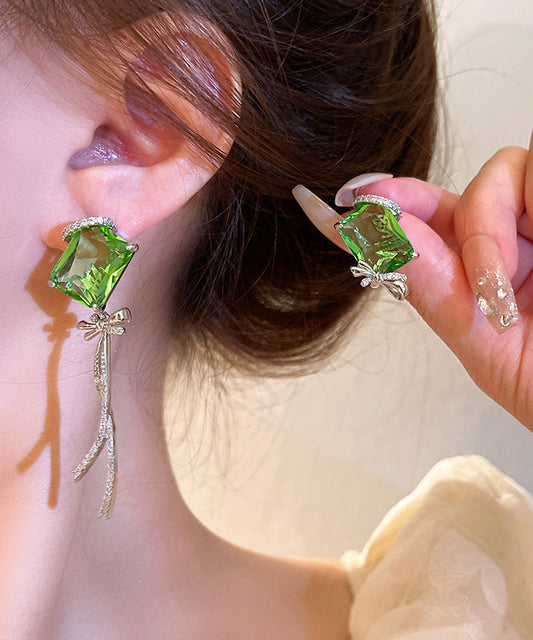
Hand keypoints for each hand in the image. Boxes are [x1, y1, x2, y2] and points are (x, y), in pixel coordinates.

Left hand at [293, 136, 532, 430]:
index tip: (323, 203)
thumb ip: (430, 286)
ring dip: (486, 232)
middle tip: (389, 222)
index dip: (381, 206)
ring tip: (502, 293)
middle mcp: (515, 243)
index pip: (427, 226)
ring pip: (503, 174)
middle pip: (457, 193)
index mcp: (483, 276)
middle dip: (424, 211)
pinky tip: (531, 264)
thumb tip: (372, 232)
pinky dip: (523, 215)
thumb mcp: (483, 344)